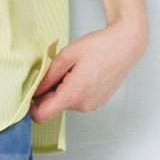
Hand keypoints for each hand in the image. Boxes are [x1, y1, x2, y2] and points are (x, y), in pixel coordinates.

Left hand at [30, 19, 148, 124]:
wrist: (128, 43)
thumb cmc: (100, 46)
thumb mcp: (67, 55)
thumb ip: (47, 76)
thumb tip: (34, 91)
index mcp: (72, 94)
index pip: (41, 115)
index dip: (31, 106)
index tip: (31, 93)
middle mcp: (82, 105)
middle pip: (53, 108)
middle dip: (49, 93)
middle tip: (58, 71)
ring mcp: (91, 106)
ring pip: (66, 104)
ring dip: (63, 90)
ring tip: (75, 69)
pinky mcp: (98, 103)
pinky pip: (78, 101)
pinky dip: (75, 90)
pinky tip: (84, 73)